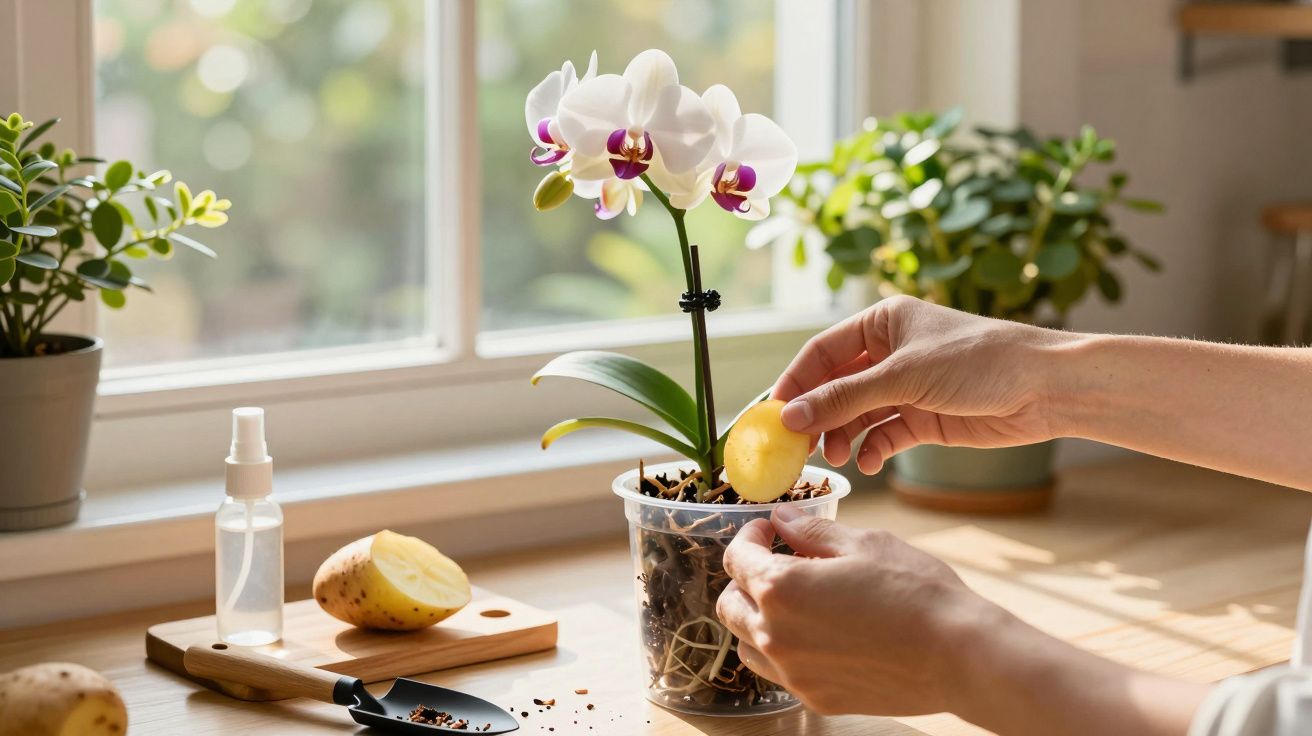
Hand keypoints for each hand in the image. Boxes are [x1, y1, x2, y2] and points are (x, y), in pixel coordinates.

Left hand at [717, 508, 1211, 732]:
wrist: (960, 655)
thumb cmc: (916, 591)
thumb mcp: (863, 543)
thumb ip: (811, 531)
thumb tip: (782, 519)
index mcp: (780, 588)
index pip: (737, 558)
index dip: (751, 536)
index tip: (770, 530)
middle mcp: (775, 635)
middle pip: (730, 603)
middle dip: (745, 577)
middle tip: (777, 560)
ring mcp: (793, 672)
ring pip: (746, 643)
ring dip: (756, 617)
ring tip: (792, 600)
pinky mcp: (815, 697)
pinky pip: (778, 672)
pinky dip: (781, 650)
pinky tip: (814, 633)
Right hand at [773, 295, 1077, 473]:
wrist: (1046, 388)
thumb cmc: (980, 361)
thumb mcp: (904, 376)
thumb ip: (844, 398)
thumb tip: (789, 415)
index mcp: (882, 323)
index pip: (821, 352)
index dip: (794, 382)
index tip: (772, 414)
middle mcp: (890, 353)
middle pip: (835, 386)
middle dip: (817, 416)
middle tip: (798, 446)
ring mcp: (907, 388)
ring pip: (857, 414)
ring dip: (843, 436)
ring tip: (837, 458)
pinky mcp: (925, 418)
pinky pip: (884, 435)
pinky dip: (873, 450)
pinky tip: (869, 463)